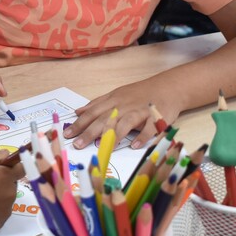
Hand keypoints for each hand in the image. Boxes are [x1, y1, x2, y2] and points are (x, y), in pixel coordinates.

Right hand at [0, 150, 23, 235]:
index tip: (4, 167)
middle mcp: (10, 194)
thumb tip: (7, 154)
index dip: (13, 166)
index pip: (21, 168)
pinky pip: (0, 212)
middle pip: (12, 184)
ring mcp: (5, 211)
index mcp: (4, 177)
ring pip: (6, 198)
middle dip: (2, 181)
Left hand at [63, 81, 180, 150]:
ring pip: (124, 123)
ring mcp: (140, 112)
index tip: (67, 134)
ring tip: (101, 148)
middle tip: (77, 144)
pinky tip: (134, 145)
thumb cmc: (140, 93)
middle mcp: (124, 106)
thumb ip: (97, 104)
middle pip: (104, 119)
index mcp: (113, 100)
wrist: (168, 87)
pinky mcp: (156, 118)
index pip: (93, 113)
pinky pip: (149, 128)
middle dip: (89, 132)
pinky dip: (142, 136)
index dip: (80, 123)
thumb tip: (78, 111)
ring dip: (113, 135)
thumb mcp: (116, 94)